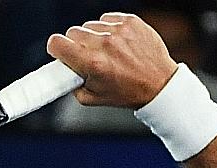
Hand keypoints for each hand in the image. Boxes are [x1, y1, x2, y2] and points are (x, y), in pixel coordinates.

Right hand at [46, 12, 178, 108]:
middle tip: (88, 57)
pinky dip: (109, 29)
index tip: (60, 52)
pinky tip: (117, 43)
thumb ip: (72, 84)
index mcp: (92, 63)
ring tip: (107, 52)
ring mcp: (118, 30)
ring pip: (90, 25)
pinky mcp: (129, 21)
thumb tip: (63, 71)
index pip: (57, 43)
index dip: (56, 48)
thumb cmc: (129, 92)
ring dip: (93, 36)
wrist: (159, 83)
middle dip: (76, 44)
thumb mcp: (94, 98)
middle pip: (72, 32)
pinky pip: (107, 19)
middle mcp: (104, 44)